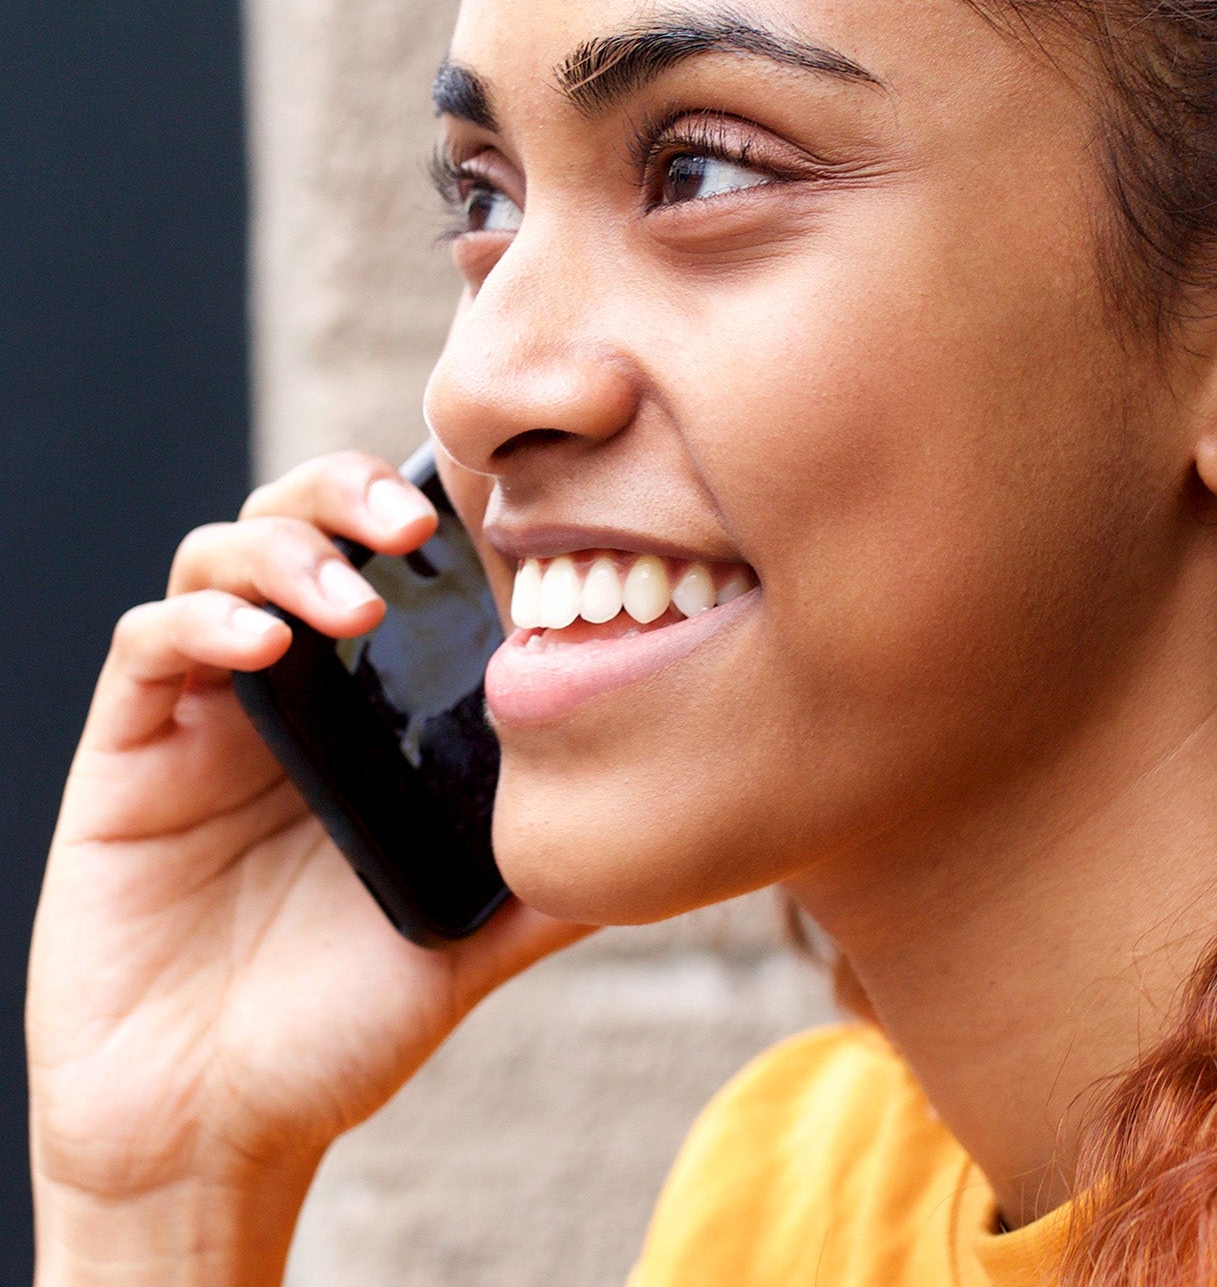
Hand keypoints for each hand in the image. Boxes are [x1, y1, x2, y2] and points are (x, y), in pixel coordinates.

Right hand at [27, 452, 585, 1285]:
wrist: (209, 1134)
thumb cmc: (342, 1031)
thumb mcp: (475, 937)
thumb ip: (558, 874)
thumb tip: (679, 824)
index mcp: (377, 709)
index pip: (402, 562)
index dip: (442, 506)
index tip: (505, 503)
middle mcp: (293, 690)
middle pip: (306, 520)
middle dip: (356, 491)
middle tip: (419, 524)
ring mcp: (207, 714)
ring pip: (225, 553)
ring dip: (288, 549)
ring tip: (350, 601)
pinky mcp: (128, 755)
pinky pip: (147, 643)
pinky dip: (201, 621)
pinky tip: (262, 648)